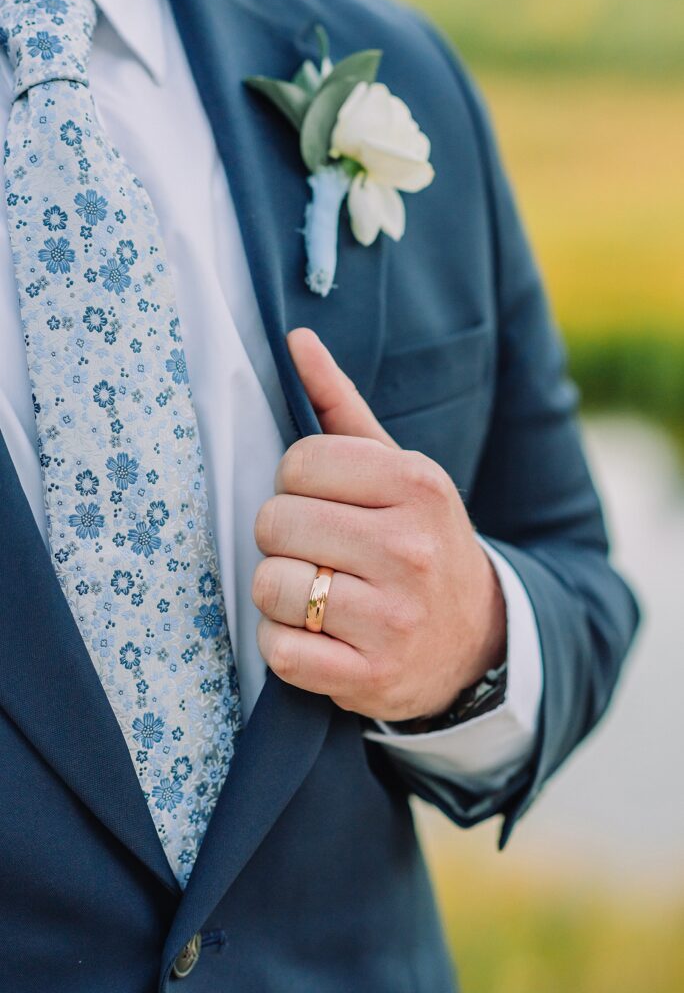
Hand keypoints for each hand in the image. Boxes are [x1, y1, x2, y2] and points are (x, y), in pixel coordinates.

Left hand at [252, 328, 506, 721]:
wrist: (475, 636)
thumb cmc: (418, 539)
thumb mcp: (396, 469)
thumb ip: (340, 405)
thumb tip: (295, 338)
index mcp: (417, 485)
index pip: (298, 463)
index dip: (294, 484)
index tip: (321, 502)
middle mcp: (410, 550)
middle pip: (275, 523)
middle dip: (282, 537)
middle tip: (317, 550)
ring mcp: (393, 618)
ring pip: (271, 586)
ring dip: (280, 592)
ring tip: (317, 593)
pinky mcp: (370, 677)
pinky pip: (280, 651)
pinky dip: (284, 645)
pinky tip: (317, 636)